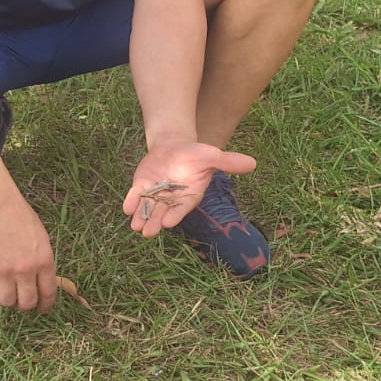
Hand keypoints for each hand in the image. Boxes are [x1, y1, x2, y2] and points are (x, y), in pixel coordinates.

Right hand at [0, 195, 57, 312]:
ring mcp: (4, 270)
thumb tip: (42, 284)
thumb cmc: (22, 218)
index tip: (41, 309)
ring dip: (7, 301)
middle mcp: (26, 269)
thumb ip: (43, 262)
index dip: (45, 305)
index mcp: (44, 261)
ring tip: (5, 292)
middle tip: (21, 303)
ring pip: (6, 302)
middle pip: (27, 303)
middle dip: (25, 306)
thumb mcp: (42, 239)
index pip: (48, 293)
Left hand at [122, 142, 256, 238]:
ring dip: (141, 218)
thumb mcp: (212, 156)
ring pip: (147, 209)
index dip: (175, 215)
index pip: (181, 208)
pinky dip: (132, 202)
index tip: (169, 223)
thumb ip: (228, 162)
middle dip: (155, 222)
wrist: (174, 147)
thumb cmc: (195, 155)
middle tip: (148, 233)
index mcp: (188, 197)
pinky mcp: (142, 187)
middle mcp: (171, 200)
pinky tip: (127, 208)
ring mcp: (155, 195)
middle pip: (162, 213)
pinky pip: (136, 197)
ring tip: (136, 227)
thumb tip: (253, 163)